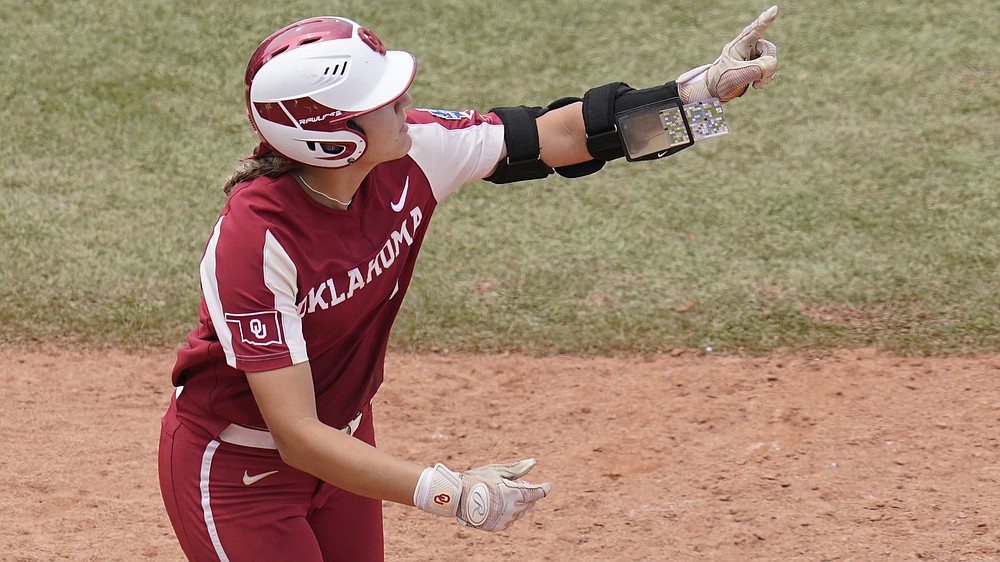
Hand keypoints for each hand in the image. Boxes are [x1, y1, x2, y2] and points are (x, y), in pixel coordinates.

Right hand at [413, 459, 550, 531]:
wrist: (457, 497)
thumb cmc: (477, 479)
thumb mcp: (497, 471)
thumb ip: (518, 469)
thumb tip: (534, 462)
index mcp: (513, 494)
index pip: (537, 493)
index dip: (543, 488)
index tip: (547, 485)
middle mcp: (512, 509)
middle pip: (530, 502)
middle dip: (527, 493)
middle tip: (512, 485)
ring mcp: (505, 520)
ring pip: (521, 511)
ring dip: (518, 503)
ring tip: (502, 493)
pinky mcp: (498, 527)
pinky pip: (511, 519)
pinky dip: (510, 512)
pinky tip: (498, 504)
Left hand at [677, 5, 779, 103]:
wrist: (716, 93)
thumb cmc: (721, 81)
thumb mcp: (736, 76)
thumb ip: (756, 68)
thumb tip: (772, 64)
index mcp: (739, 45)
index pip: (754, 30)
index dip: (765, 21)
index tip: (774, 9)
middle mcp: (748, 47)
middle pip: (769, 49)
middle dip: (767, 65)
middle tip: (758, 78)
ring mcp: (753, 56)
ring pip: (772, 60)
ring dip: (767, 75)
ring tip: (755, 84)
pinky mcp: (757, 66)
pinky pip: (770, 69)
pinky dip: (766, 79)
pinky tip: (756, 85)